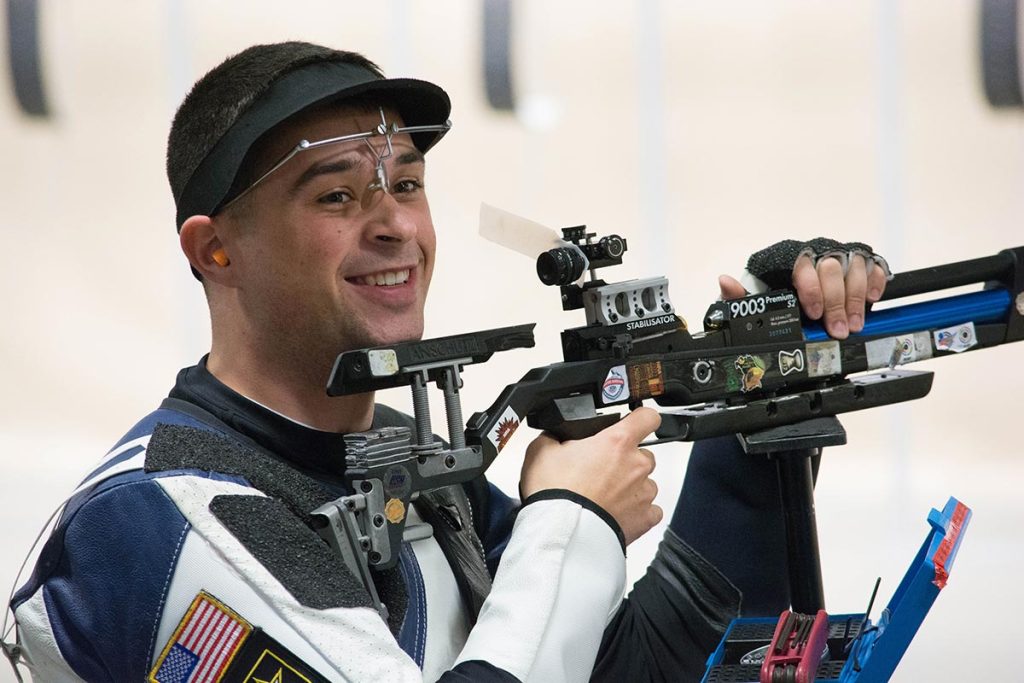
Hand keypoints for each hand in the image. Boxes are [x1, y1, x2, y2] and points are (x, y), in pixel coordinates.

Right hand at [520, 407, 662, 545]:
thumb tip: (555, 436)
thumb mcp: (541, 450)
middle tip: (600, 470)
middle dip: (626, 459)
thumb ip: (555, 436)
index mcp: (616, 442)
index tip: (632, 423)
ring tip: (603, 497)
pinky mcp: (644, 519)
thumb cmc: (554, 493)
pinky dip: (637, 511)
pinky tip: (616, 513)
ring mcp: (643, 493)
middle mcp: (636, 465)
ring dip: (630, 486)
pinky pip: (650, 510)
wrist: (560, 533)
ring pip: (645, 483)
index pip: (647, 417)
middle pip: (643, 454)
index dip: (640, 418)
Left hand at [718, 254, 887, 338]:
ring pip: (854, 267)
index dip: (812, 289)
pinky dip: (874, 281)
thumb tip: (724, 282)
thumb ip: (740, 296)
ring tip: (854, 324)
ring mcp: (840, 257)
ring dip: (855, 298)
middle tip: (837, 329)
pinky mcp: (859, 263)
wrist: (798, 299)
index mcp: (790, 260)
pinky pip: (872, 265)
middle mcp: (816, 254)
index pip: (803, 266)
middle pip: (831, 269)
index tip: (814, 314)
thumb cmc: (777, 296)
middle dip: (836, 302)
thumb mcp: (757, 300)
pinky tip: (871, 299)